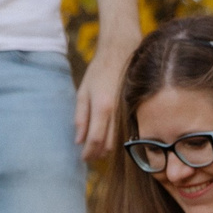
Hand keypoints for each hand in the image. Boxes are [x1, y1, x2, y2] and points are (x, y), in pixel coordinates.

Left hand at [74, 39, 130, 162]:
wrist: (121, 53)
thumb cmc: (99, 71)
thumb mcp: (83, 92)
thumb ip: (81, 117)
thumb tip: (78, 140)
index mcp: (102, 107)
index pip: (95, 140)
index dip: (89, 153)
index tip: (83, 159)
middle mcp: (117, 113)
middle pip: (109, 145)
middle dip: (98, 154)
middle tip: (88, 156)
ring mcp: (128, 112)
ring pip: (119, 141)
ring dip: (107, 149)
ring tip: (96, 148)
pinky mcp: (134, 110)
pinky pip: (126, 133)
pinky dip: (116, 140)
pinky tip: (108, 138)